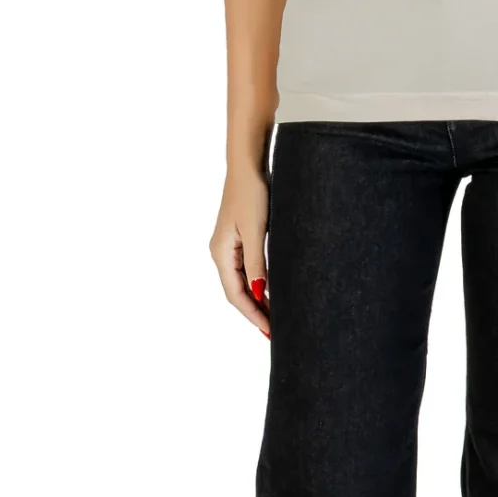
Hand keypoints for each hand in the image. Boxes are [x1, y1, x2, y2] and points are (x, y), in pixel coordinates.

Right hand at [209, 165, 270, 338]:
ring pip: (243, 280)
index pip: (236, 295)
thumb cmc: (252, 193)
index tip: (270, 331)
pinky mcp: (239, 237)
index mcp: (221, 253)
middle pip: (238, 291)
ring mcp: (229, 245)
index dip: (252, 314)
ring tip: (277, 315)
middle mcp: (221, 252)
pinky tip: (272, 289)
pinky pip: (247, 267)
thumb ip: (257, 263)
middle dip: (255, 311)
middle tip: (276, 330)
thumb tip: (259, 293)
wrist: (248, 165)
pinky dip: (259, 281)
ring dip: (258, 298)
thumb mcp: (256, 230)